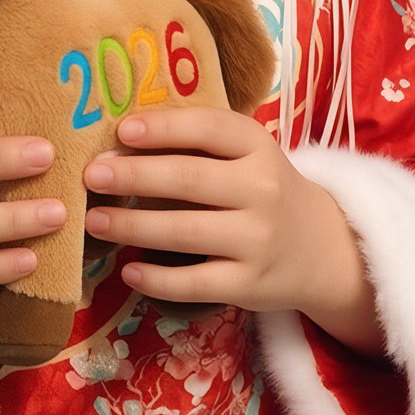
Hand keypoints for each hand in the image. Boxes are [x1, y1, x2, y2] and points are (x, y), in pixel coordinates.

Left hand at [83, 107, 384, 359]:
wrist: (321, 249)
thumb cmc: (261, 188)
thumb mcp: (244, 154)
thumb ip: (195, 143)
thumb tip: (120, 139)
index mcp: (257, 145)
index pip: (208, 129)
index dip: (163, 128)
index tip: (121, 130)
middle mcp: (262, 190)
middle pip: (189, 179)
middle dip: (134, 176)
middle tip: (92, 175)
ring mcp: (258, 240)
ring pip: (185, 232)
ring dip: (133, 226)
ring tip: (95, 220)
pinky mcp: (250, 285)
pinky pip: (195, 283)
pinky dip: (157, 279)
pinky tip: (127, 270)